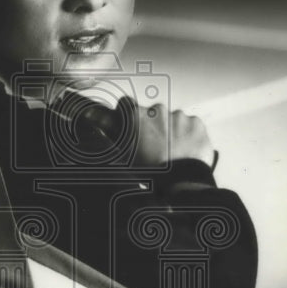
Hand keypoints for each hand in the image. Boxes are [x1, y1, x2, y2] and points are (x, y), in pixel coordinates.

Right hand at [51, 92, 214, 167]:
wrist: (181, 183)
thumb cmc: (150, 173)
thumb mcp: (122, 156)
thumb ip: (107, 132)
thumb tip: (89, 115)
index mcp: (136, 117)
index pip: (125, 104)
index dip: (126, 116)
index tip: (130, 127)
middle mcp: (157, 110)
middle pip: (151, 113)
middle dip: (151, 126)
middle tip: (153, 148)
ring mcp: (179, 115)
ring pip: (172, 119)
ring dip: (170, 131)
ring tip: (170, 152)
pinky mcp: (196, 123)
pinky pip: (189, 125)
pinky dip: (187, 135)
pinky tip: (184, 150)